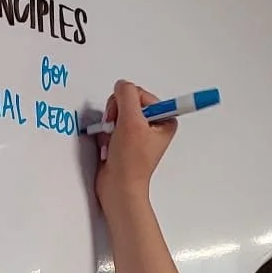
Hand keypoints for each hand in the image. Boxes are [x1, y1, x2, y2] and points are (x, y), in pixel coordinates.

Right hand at [93, 79, 177, 215]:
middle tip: (117, 130)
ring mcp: (138, 132)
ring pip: (117, 112)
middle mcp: (153, 124)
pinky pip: (111, 124)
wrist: (118, 187)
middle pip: (128, 101)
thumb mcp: (131, 122)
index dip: (128, 104)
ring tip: (113, 140)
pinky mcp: (124, 139)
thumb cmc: (130, 162)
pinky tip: (109, 145)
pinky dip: (106, 133)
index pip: (141, 94)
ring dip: (110, 124)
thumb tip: (122, 85)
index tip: (127, 120)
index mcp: (165, 119)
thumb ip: (127, 96)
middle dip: (117, 114)